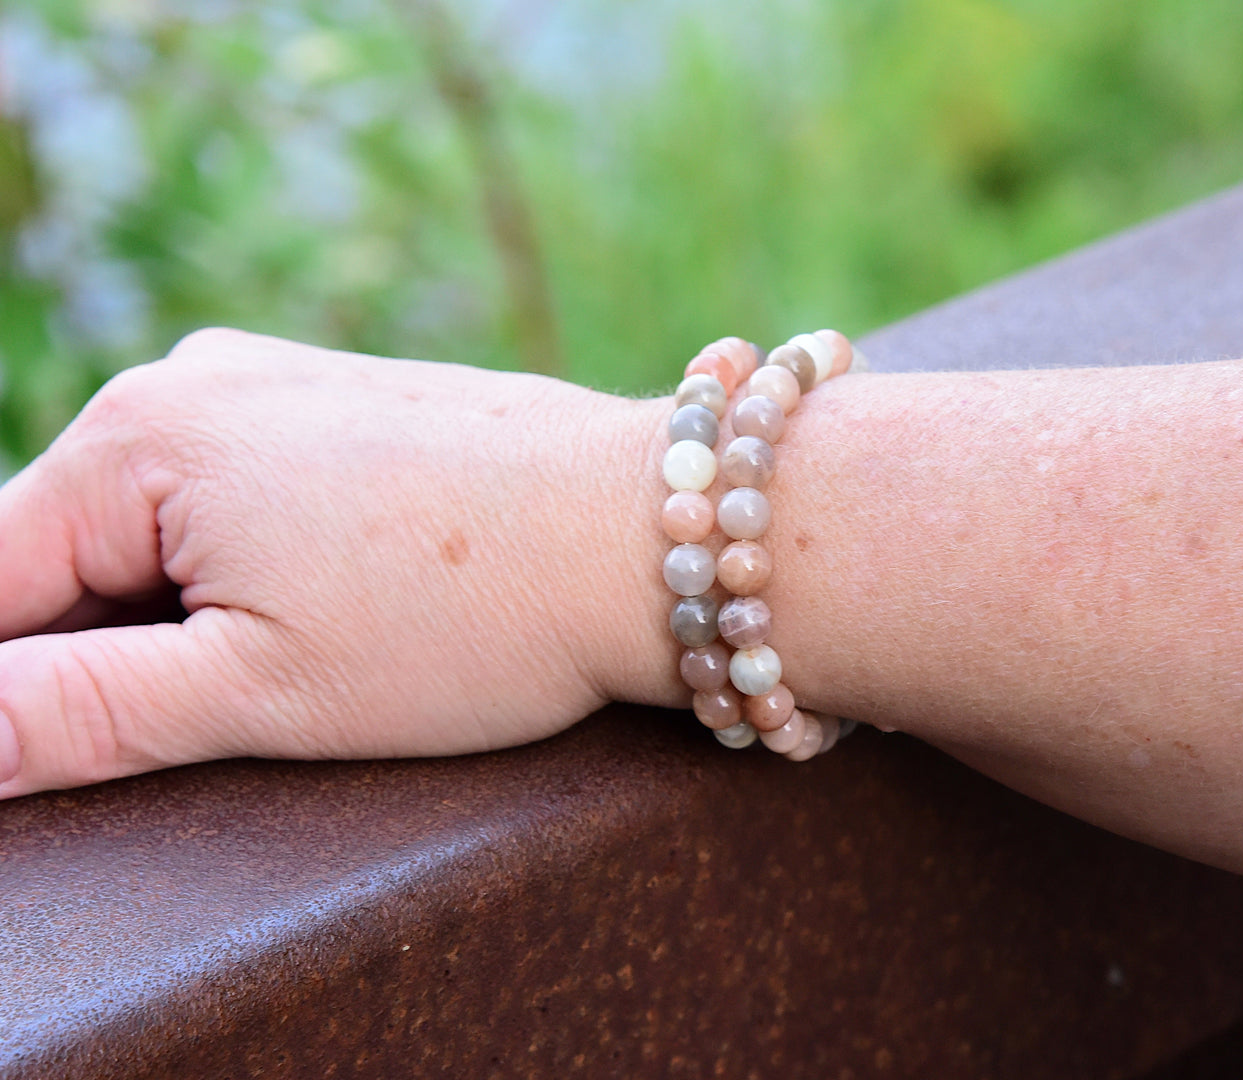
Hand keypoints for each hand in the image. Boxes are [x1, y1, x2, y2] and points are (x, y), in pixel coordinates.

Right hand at [0, 329, 667, 797]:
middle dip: (111, 651)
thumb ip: (71, 713)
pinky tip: (342, 612)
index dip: (17, 689)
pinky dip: (254, 570)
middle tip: (236, 712)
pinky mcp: (346, 405)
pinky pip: (243, 498)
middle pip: (71, 552)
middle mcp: (194, 381)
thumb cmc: (468, 614)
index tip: (93, 734)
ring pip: (163, 530)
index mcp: (138, 439)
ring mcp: (279, 382)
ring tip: (316, 660)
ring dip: (190, 616)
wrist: (650, 533)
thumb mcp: (256, 691)